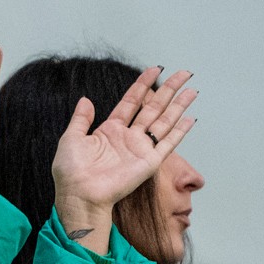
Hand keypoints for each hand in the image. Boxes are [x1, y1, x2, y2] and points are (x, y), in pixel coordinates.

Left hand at [50, 66, 196, 243]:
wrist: (79, 195)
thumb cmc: (71, 172)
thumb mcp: (71, 138)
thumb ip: (81, 119)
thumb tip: (86, 99)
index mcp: (110, 130)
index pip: (131, 101)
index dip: (143, 85)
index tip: (155, 69)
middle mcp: (128, 137)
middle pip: (153, 107)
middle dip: (168, 89)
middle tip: (183, 73)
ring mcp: (140, 149)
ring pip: (164, 121)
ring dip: (178, 105)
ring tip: (192, 90)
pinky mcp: (149, 162)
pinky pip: (167, 143)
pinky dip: (179, 131)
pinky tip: (190, 118)